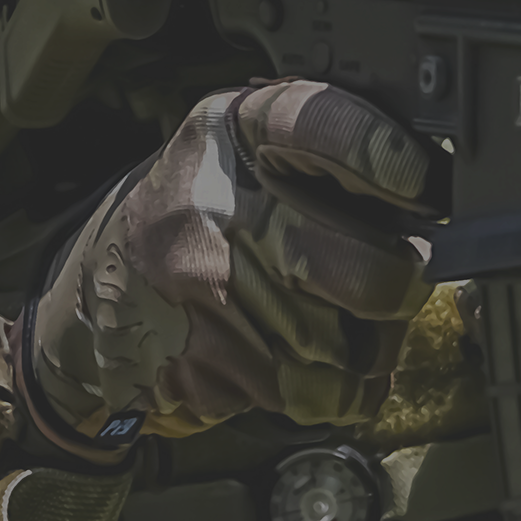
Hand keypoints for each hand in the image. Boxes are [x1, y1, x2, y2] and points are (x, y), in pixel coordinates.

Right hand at [28, 79, 445, 451]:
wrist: (91, 300)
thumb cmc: (189, 215)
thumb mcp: (234, 147)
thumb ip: (317, 146)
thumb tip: (430, 183)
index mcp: (227, 132)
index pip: (327, 128)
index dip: (393, 160)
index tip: (427, 186)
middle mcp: (215, 208)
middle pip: (367, 268)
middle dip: (404, 281)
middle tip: (402, 272)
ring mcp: (210, 293)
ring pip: (354, 342)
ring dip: (375, 341)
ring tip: (351, 316)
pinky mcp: (212, 365)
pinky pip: (322, 391)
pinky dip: (345, 388)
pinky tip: (326, 360)